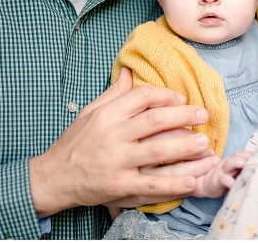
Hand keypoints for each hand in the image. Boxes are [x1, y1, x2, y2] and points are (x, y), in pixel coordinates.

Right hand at [29, 68, 211, 217]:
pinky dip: (173, 184)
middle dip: (183, 116)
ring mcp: (116, 162)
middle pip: (154, 121)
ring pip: (157, 151)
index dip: (165, 95)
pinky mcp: (119, 186)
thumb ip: (113, 94)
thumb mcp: (89, 113)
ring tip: (205, 144)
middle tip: (203, 115)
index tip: (181, 98)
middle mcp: (112, 136)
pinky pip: (151, 184)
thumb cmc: (74, 144)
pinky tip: (191, 181)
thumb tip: (129, 70)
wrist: (53, 178)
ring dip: (185, 147)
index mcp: (106, 115)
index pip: (141, 97)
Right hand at [190, 151, 250, 198]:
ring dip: (238, 163)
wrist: (204, 185)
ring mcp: (222, 171)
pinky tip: (234, 184)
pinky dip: (229, 181)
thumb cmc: (224, 179)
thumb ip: (246, 171)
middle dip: (247, 156)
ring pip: (230, 164)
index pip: (244, 154)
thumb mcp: (236, 174)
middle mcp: (228, 163)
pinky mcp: (216, 181)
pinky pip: (223, 179)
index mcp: (234, 160)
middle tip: (257, 159)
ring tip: (246, 165)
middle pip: (238, 156)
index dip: (252, 154)